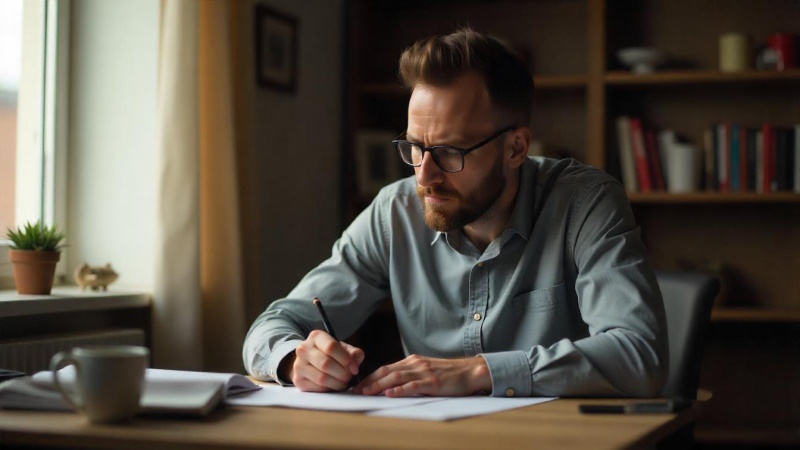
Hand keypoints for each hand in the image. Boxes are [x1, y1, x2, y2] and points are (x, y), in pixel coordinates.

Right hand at [285, 330, 364, 391]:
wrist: (311, 362)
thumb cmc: (331, 355)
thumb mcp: (343, 349)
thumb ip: (353, 354)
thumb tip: (354, 365)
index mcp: (316, 336)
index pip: (331, 347)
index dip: (346, 359)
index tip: (354, 368)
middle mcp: (303, 349)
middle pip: (326, 364)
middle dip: (342, 373)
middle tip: (349, 377)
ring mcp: (298, 365)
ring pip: (321, 378)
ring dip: (337, 383)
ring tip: (343, 382)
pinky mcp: (297, 380)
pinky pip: (317, 388)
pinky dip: (329, 389)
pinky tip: (332, 385)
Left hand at [353, 354, 490, 396]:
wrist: (470, 371)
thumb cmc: (449, 374)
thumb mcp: (426, 371)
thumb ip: (411, 376)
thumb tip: (392, 386)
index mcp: (412, 361)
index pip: (386, 368)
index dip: (370, 377)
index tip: (358, 386)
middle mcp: (415, 364)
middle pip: (386, 371)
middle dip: (369, 381)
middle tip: (355, 391)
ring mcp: (424, 372)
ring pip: (396, 377)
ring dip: (378, 385)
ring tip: (366, 392)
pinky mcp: (433, 383)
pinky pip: (413, 386)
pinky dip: (399, 390)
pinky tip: (389, 394)